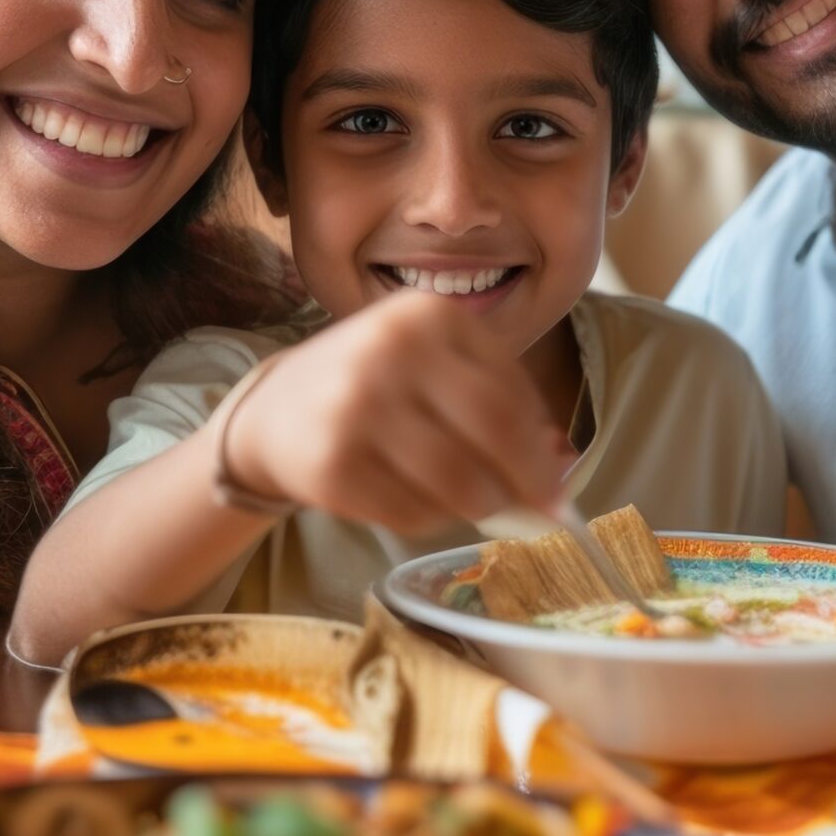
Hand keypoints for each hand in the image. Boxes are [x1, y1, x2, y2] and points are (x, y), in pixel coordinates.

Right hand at [222, 291, 573, 534]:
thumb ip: (499, 405)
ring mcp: (355, 405)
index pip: (508, 395)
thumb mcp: (436, 368)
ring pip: (457, 482)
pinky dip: (429, 520)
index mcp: (428, 315)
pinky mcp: (330, 464)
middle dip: (523, 483)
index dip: (541, 451)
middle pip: (491, 433)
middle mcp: (390, 349)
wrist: (275, 409)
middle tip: (537, 514)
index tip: (557, 487)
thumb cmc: (375, 387)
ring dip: (479, 507)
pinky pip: (411, 514)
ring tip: (472, 505)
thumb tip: (560, 469)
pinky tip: (414, 500)